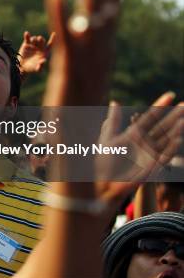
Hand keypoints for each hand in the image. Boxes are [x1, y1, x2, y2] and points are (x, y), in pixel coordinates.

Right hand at [18, 31, 54, 76]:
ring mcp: (33, 45)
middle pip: (42, 41)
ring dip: (34, 39)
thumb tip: (44, 61)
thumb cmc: (32, 68)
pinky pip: (27, 38)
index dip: (52, 39)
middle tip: (39, 39)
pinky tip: (27, 33)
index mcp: (45, 51)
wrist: (22, 67)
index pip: (50, 44)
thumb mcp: (37, 69)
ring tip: (32, 41)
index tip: (54, 33)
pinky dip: (27, 36)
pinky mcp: (26, 44)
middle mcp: (39, 47)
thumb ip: (41, 66)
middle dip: (41, 39)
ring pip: (35, 38)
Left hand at [44, 0, 119, 104]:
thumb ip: (82, 45)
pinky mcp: (70, 73)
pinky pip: (66, 41)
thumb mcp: (81, 69)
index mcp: (103, 45)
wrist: (79, 144)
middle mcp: (102, 48)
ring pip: (94, 12)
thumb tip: (83, 23)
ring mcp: (89, 59)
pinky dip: (61, 17)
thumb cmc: (78, 107)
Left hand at [91, 93, 181, 212]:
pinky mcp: (150, 167)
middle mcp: (145, 143)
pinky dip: (170, 148)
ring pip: (166, 139)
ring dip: (176, 130)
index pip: (150, 117)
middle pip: (163, 126)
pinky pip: (163, 156)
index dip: (160, 106)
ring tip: (183, 119)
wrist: (102, 184)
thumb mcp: (107, 138)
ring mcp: (149, 154)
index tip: (171, 94)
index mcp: (135, 134)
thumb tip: (115, 102)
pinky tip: (177, 138)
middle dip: (174, 116)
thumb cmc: (103, 163)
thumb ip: (113, 121)